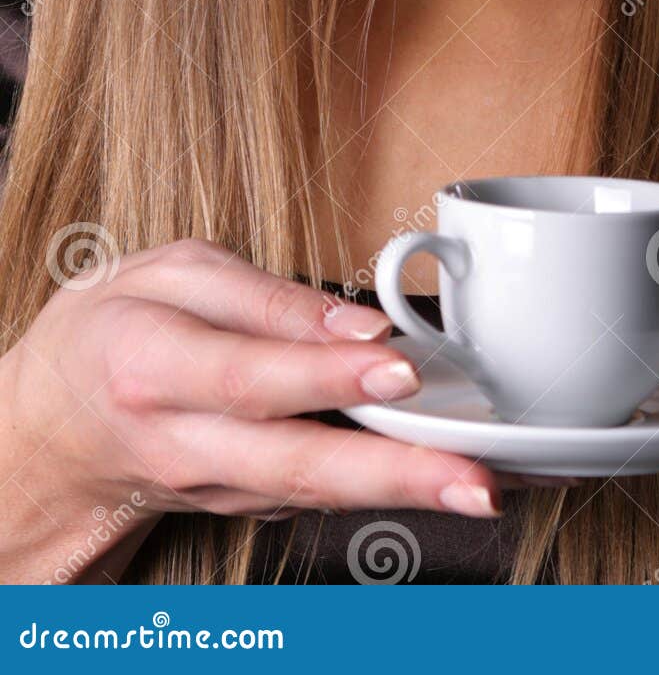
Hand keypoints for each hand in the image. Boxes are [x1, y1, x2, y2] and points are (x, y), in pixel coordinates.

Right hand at [0, 238, 527, 580]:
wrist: (53, 425)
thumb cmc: (119, 327)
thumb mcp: (170, 275)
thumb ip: (261, 295)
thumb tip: (355, 321)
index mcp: (155, 365)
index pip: (252, 373)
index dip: (328, 373)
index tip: (400, 366)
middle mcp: (183, 442)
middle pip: (296, 463)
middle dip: (393, 474)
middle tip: (473, 479)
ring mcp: (213, 487)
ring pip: (314, 496)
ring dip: (403, 496)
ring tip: (483, 488)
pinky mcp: (240, 505)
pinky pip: (314, 500)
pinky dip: (382, 496)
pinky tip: (443, 484)